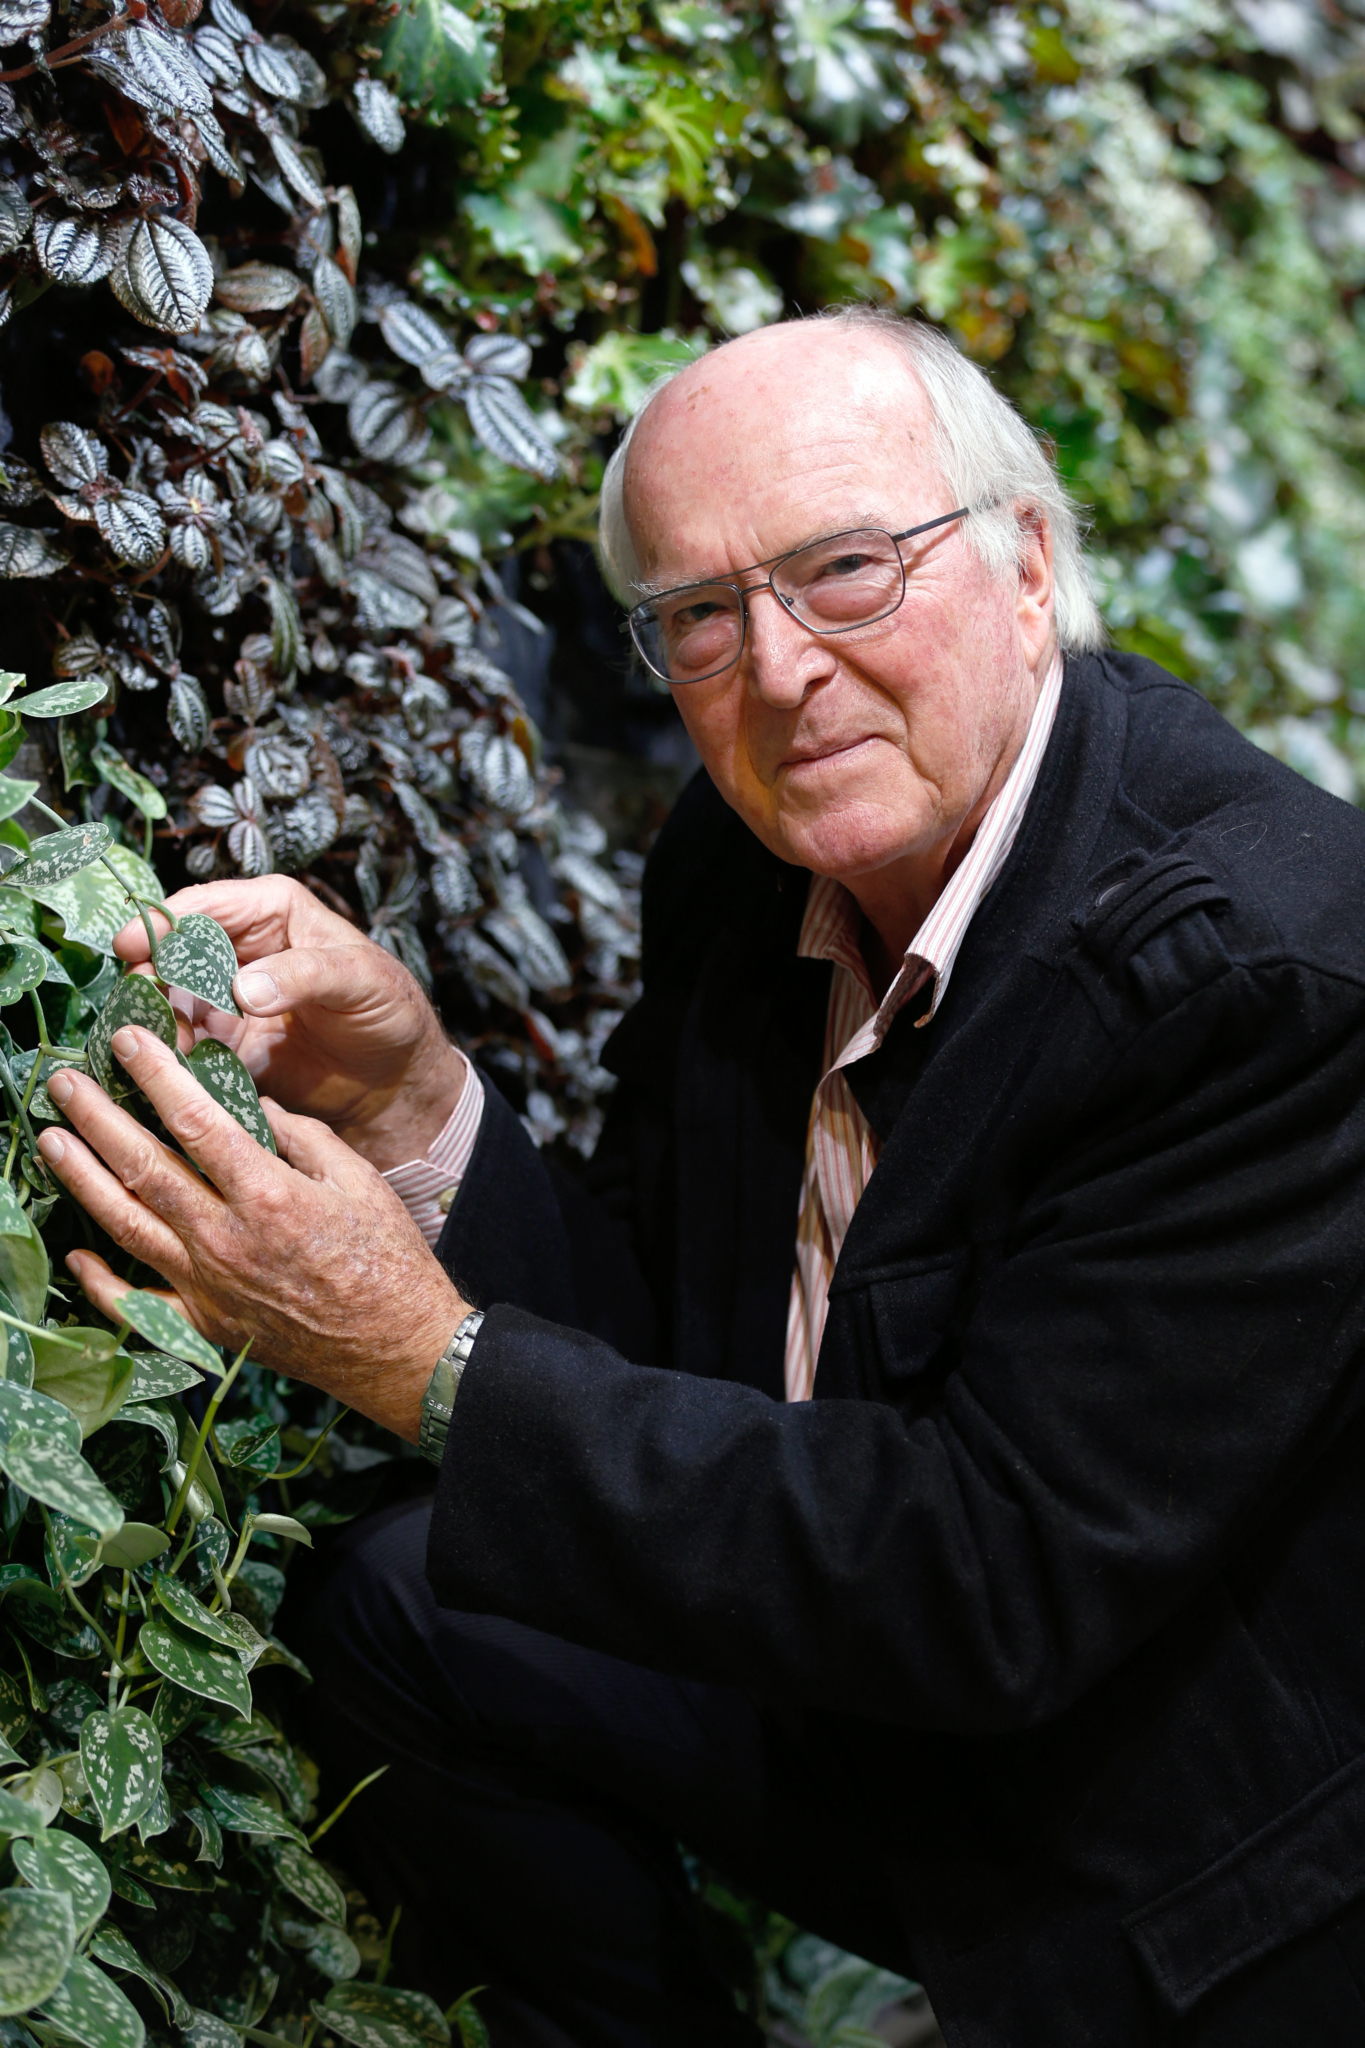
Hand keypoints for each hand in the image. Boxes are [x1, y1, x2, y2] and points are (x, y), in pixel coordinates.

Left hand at [37, 1026, 471, 1440]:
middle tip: (64, 1082)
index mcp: (267, 1194)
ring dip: (80, 1178)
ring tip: (50, 1140)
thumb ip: (300, 1136)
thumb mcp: (359, 1180)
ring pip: (125, 1224)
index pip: (194, 1119)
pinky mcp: (203, 1324)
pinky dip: (98, 1280)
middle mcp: (225, 1238)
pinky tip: (74, 1252)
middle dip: (97, 1117)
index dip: (155, 1074)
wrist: (396, 1349)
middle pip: (143, 1166)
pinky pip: (134, 1303)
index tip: (128, 1040)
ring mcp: (207, 1285)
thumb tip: (252, 1106)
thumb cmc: (388, 1260)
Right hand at [114, 877, 464, 1172]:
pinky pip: (182, 1040)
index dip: (164, 922)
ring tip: (167, 1044)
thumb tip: (241, 989)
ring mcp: (226, 995)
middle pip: (173, 950)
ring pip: (169, 997)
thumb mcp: (358, 980)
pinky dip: (171, 1052)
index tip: (131, 947)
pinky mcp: (223, 1041)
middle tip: (141, 1007)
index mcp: (272, 910)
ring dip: (159, 1019)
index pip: (206, 905)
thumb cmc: (389, 1010)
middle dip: (151, 976)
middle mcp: (240, 946)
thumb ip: (303, 976)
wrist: (396, 1078)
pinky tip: (174, 1066)